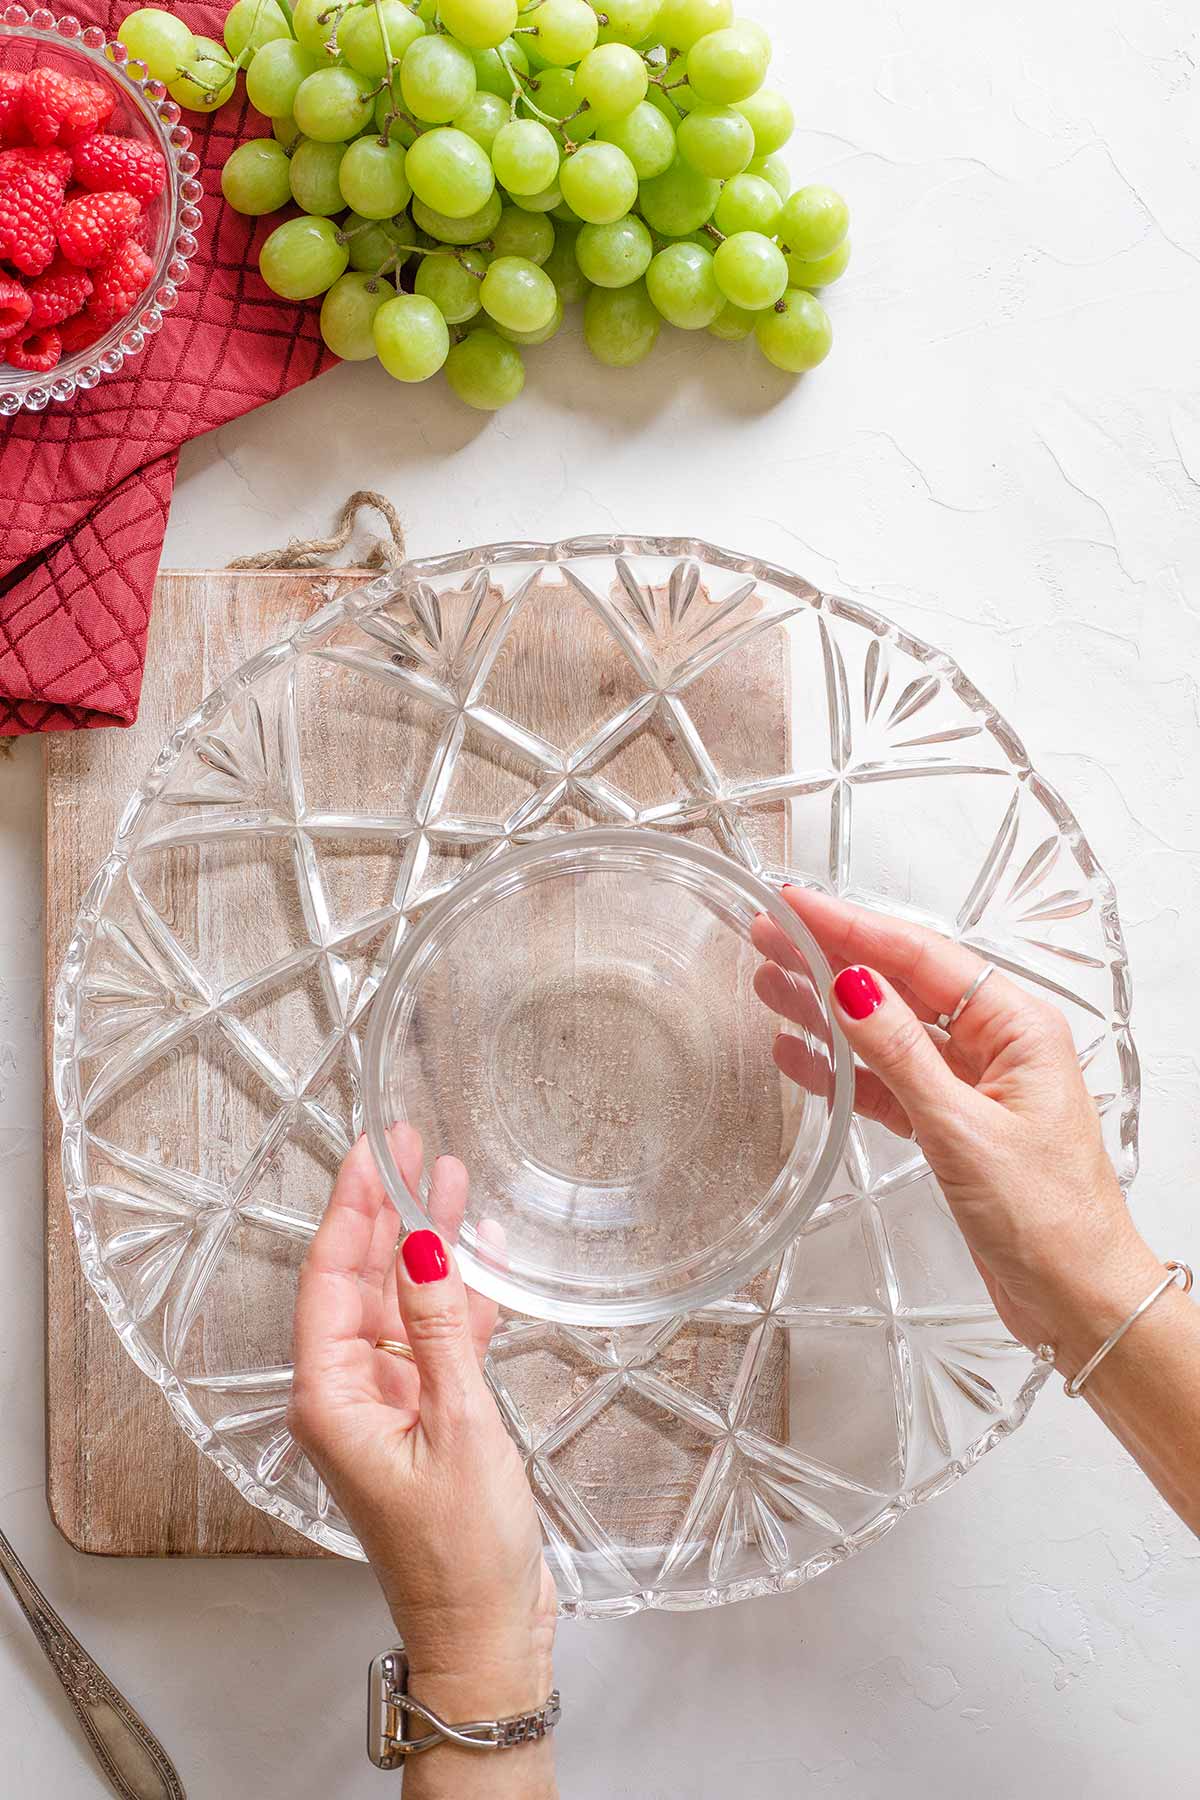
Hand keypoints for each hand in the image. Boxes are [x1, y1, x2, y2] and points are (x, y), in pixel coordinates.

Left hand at [288, 1130, 556, 1707]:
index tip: (373, 1150)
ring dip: (426, 1246)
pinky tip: (480, 1257)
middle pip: (360, 1280)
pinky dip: (456, 1299)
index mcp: (332, 1397)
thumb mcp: (457, 1427)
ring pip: (399, 1304)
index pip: (330, 1277)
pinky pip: (433, 1340)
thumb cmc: (462, 1555)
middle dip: (386, 1210)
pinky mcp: (426, 1420)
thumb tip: (422, 1245)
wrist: (487, 1637)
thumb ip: (438, 1330)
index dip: (352, 1206)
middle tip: (409, 1143)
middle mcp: (349, 1394)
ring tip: (450, 1179)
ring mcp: (387, 1405)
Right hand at [754, 887, 1161, 1367]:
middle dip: (830, 957)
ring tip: (769, 982)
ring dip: (827, 1009)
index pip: (920, 955)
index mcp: (1018, 1026)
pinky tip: (799, 1054)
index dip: (851, 925)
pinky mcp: (951, 1123)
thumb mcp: (963, 1128)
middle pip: (900, 983)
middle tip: (767, 932)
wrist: (1078, 1300)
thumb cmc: (1050, 1220)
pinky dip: (841, 1070)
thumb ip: (902, 1054)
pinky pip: (885, 1081)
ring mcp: (972, 1083)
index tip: (796, 903)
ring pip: (887, 1030)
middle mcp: (997, 1044)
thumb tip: (853, 986)